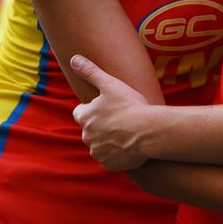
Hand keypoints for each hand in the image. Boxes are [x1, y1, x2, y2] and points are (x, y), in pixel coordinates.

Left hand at [70, 55, 153, 170]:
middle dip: (100, 125)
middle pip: (90, 129)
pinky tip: (129, 145)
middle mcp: (87, 136)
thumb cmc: (130, 105)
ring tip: (125, 131)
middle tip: (118, 118)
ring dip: (107, 140)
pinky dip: (116, 153)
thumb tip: (74, 59)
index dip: (92, 108)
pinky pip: (109, 158)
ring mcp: (97, 152)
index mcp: (85, 117)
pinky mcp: (109, 164)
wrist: (148, 131)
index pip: (80, 112)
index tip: (105, 106)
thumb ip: (90, 71)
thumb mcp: (109, 83)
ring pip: (99, 144)